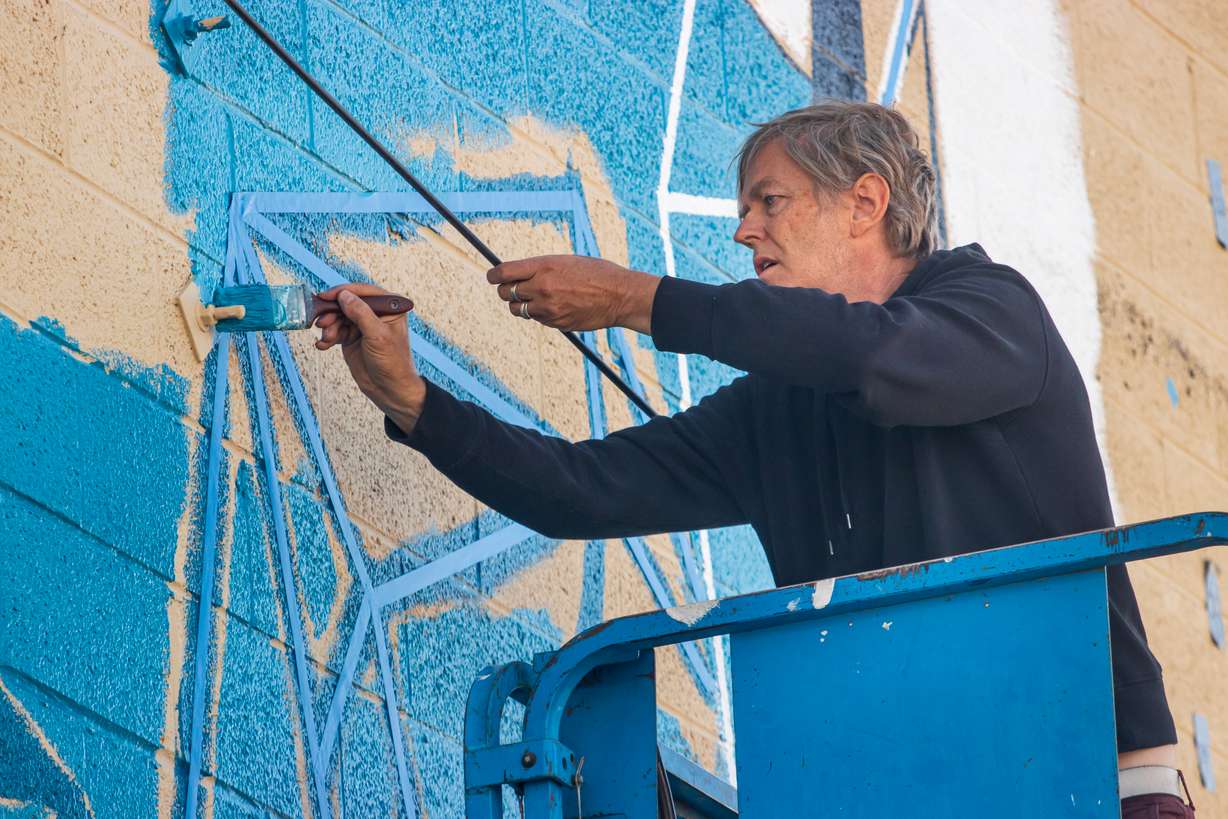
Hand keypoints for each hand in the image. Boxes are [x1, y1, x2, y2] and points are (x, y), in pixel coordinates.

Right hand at [314, 283, 426, 433]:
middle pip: (347, 303)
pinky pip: (335, 331)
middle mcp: (376, 314)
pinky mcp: (352, 338)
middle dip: (333, 313)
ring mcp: (362, 326)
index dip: (343, 292)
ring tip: (326, 338)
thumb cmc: (393, 363)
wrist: (389, 390)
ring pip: (339, 317)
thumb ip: (361, 313)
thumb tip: (344, 295)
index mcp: (390, 308)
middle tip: (322, 322)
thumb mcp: (378, 336)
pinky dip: (327, 337)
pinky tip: (323, 345)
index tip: (326, 296)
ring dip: (329, 327)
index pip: (364, 292)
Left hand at [487, 255, 659, 333]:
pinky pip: (537, 319)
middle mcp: (542, 287)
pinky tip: (556, 306)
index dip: (494, 276)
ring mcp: (548, 308)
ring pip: (518, 310)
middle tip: (512, 289)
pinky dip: (540, 314)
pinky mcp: (556, 323)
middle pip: (506, 293)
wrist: (619, 295)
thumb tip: (517, 274)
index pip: (504, 272)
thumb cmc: (596, 273)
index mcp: (544, 266)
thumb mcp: (565, 262)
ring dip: (521, 305)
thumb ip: (540, 268)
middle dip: (506, 291)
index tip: (493, 277)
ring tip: (536, 298)